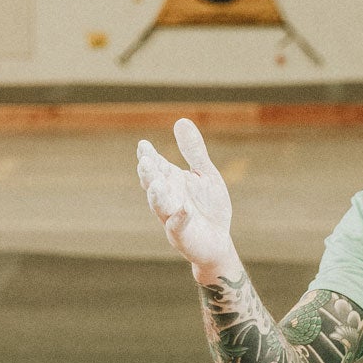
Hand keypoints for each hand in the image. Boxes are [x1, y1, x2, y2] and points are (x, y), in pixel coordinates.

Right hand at [136, 118, 234, 280]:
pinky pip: (178, 226)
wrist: (218, 242)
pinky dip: (180, 218)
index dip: (148, 156)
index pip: (155, 165)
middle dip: (148, 173)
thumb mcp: (205, 174)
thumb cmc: (208, 207)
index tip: (143, 145)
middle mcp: (168, 198)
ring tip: (155, 184)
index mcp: (171, 180)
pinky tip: (185, 208)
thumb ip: (194, 152)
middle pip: (153, 183)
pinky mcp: (182, 236)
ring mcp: (172, 217)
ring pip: (159, 206)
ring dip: (156, 195)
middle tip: (144, 160)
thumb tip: (181, 120)